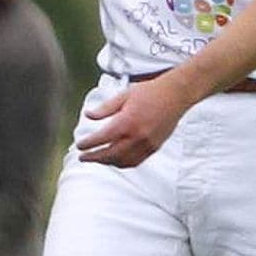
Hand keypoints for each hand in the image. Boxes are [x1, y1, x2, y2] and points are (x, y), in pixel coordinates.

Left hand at [75, 76, 190, 167]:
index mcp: (127, 122)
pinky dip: (123, 163)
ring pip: (123, 161)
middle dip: (94, 158)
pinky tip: (116, 160)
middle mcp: (137, 136)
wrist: (175, 95)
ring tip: (97, 159)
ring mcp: (147, 144)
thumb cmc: (149, 92)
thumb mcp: (123, 95)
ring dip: (108, 162)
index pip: (102, 138)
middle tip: (83, 157)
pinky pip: (136, 161)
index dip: (88, 144)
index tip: (80, 145)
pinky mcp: (154, 147)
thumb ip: (105, 108)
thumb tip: (88, 115)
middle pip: (110, 154)